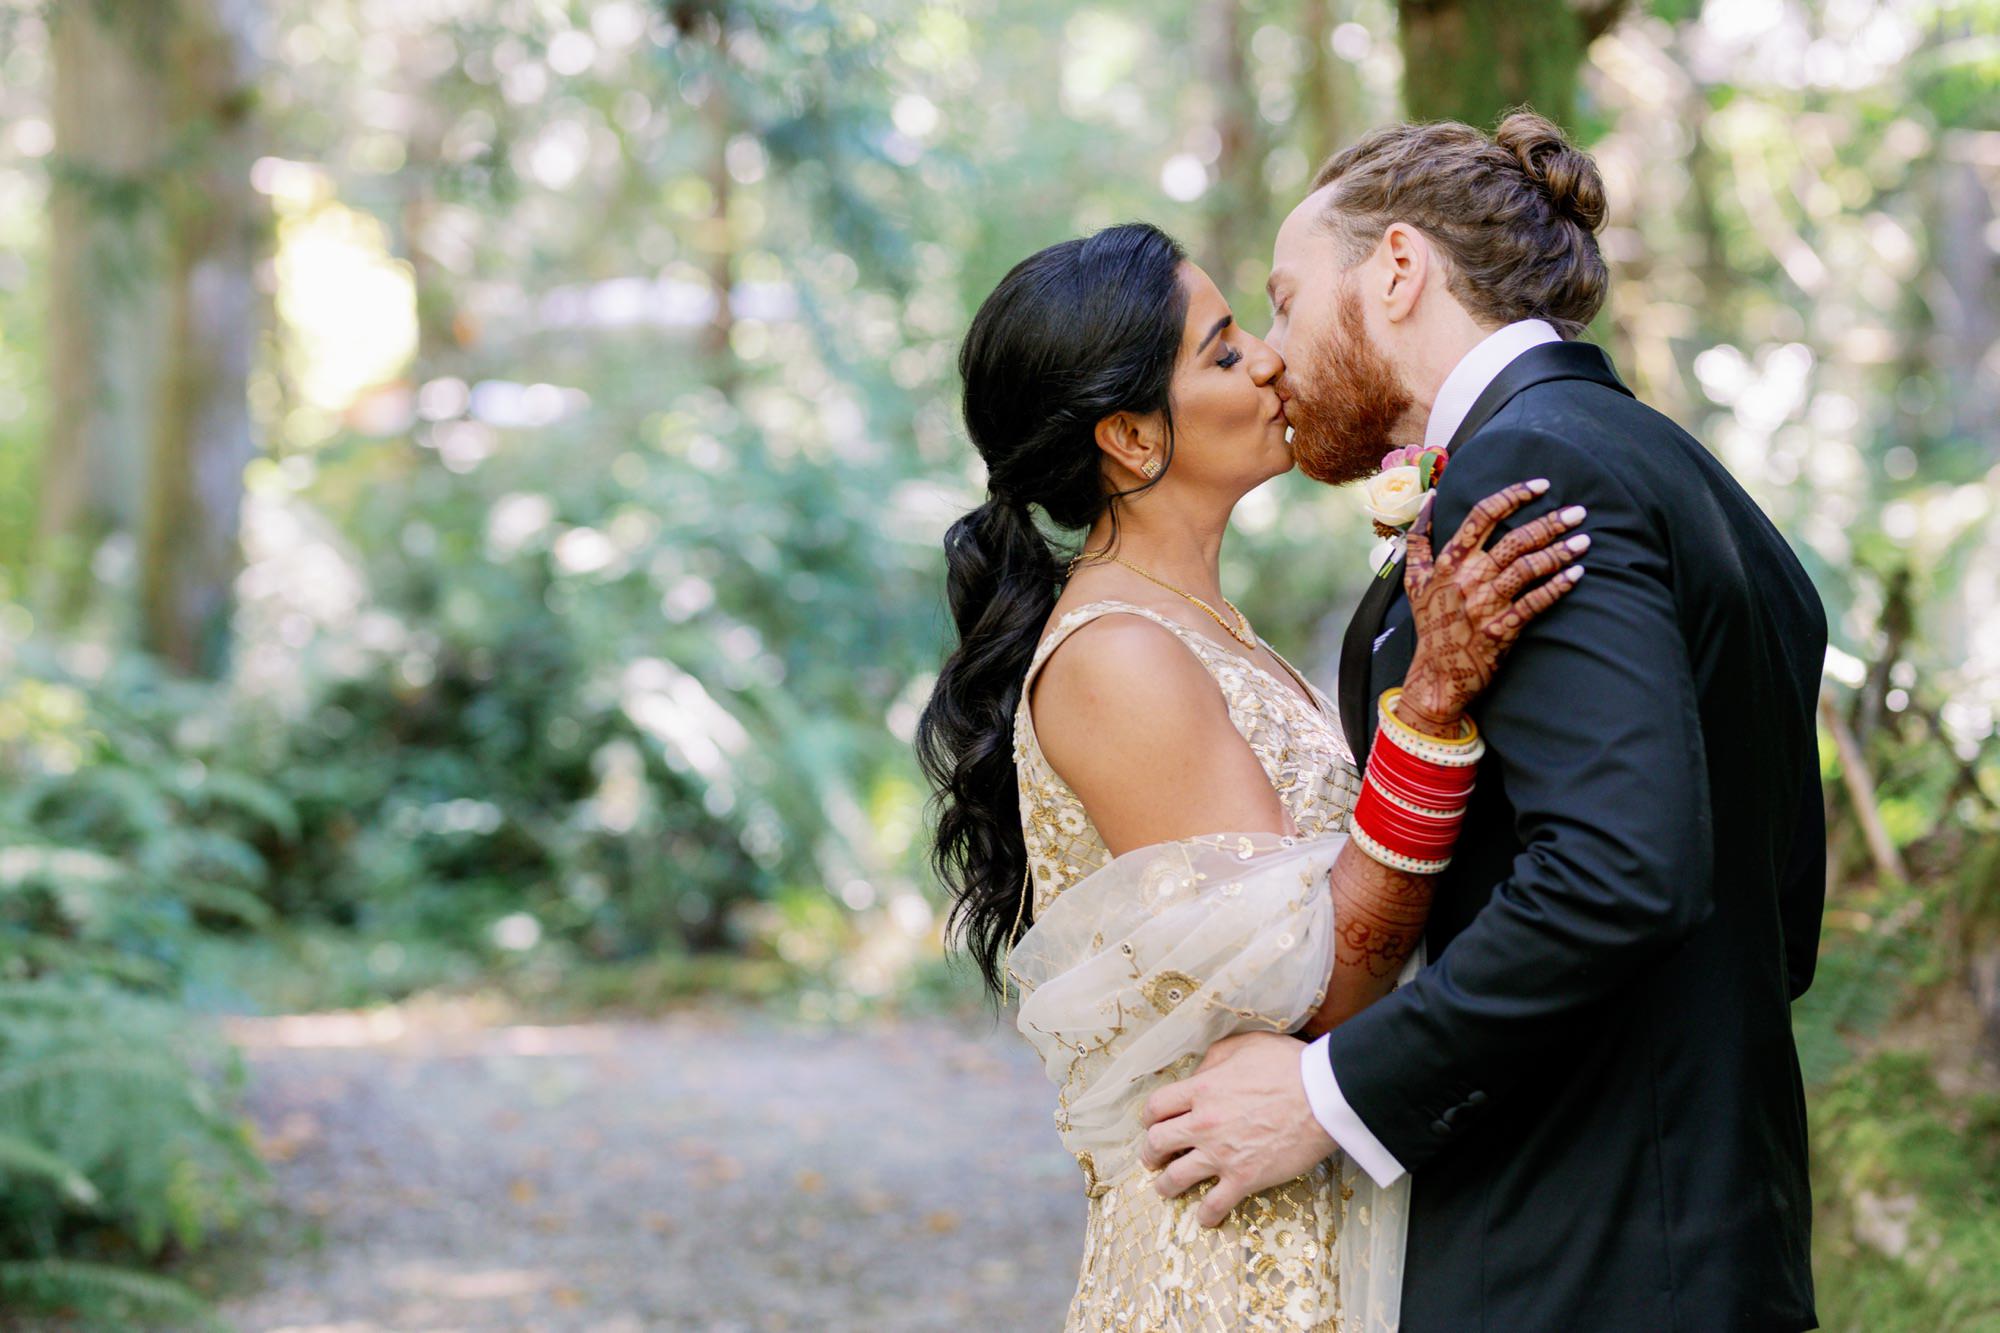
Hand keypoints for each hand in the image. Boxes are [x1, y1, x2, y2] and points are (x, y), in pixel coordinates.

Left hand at [1138, 1032, 1335, 1227]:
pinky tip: (1204, 1218)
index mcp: (1201, 1089)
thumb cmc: (1289, 1065)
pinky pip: (1215, 1204)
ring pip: (1176, 1178)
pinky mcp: (1245, 1178)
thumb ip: (1215, 1058)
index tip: (1152, 1124)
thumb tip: (1200, 1073)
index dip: (1149, 1118)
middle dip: (1151, 1153)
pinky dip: (1206, 1215)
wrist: (1324, 1096)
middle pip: (1158, 1143)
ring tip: (1165, 1189)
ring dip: (1166, 1186)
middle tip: (1153, 1158)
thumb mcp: (1245, 1045)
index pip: (1157, 1107)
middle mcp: (1203, 1123)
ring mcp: (1222, 1154)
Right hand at [1398, 479, 1587, 732]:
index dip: (1513, 495)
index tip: (1541, 486)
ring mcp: (1484, 604)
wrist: (1436, 677)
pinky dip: (1557, 586)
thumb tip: (1430, 499)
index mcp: (1448, 562)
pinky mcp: (1501, 629)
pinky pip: (1534, 602)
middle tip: (1579, 512)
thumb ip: (1419, 540)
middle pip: (1514, 539)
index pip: (1482, 516)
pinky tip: (1577, 573)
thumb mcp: (1414, 581)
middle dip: (1550, 522)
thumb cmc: (1430, 625)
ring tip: (1585, 540)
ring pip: (1528, 568)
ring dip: (1560, 552)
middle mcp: (1467, 579)